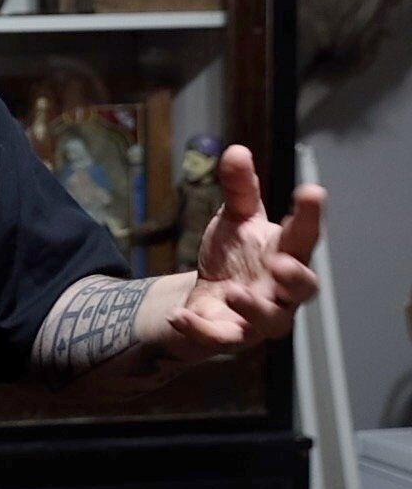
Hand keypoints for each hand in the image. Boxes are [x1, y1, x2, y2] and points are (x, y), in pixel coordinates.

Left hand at [164, 145, 324, 360]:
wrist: (205, 297)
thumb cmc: (233, 257)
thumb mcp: (234, 220)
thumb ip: (239, 190)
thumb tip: (236, 150)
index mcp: (286, 255)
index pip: (305, 236)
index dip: (310, 216)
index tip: (311, 191)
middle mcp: (281, 290)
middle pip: (303, 288)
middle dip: (296, 278)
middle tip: (282, 263)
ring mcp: (259, 317)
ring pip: (270, 321)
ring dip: (253, 308)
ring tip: (233, 291)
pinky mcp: (230, 337)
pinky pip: (220, 339)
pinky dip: (200, 330)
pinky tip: (178, 316)